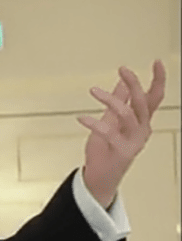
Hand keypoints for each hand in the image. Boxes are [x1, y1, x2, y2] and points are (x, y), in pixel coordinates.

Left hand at [77, 60, 166, 207]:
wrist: (101, 178)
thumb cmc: (106, 150)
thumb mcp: (112, 121)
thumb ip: (119, 102)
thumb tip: (122, 82)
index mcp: (142, 121)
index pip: (154, 97)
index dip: (158, 80)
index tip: (157, 62)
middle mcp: (142, 130)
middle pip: (142, 102)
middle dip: (134, 84)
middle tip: (123, 69)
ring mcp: (134, 141)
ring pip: (128, 115)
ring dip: (110, 100)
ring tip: (93, 90)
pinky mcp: (122, 152)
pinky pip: (109, 134)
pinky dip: (94, 124)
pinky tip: (81, 117)